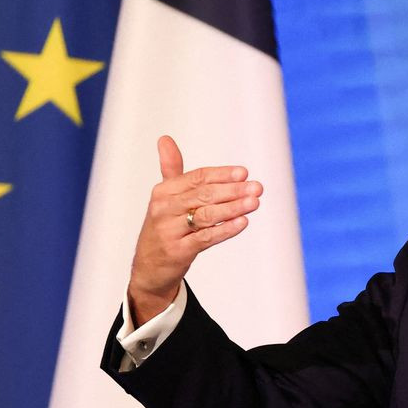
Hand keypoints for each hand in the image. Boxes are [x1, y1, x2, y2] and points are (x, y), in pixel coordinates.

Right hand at [127, 135, 262, 324]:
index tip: (244, 173)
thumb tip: (165, 139)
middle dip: (233, 190)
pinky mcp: (178, 251)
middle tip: (257, 187)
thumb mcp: (165, 198)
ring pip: (206, 215)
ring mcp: (170, 230)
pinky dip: (225, 229)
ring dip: (233, 208)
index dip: (222, 174)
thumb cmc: (164, 228)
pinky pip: (206, 237)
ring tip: (254, 202)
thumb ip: (171, 169)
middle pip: (204, 194)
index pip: (197, 177)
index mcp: (163, 191)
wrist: (149, 268)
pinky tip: (242, 223)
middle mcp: (164, 208)